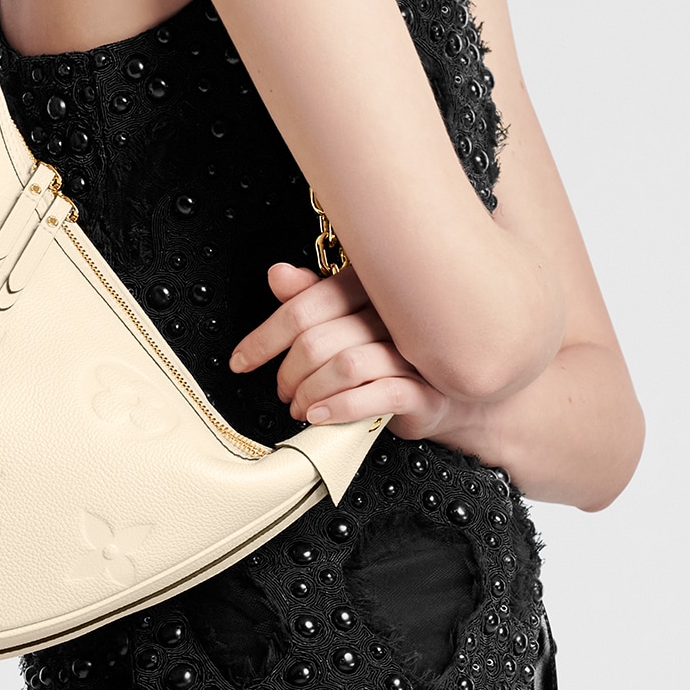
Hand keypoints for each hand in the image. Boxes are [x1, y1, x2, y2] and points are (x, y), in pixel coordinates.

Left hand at [228, 262, 462, 441]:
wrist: (448, 395)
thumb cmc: (392, 355)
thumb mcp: (346, 324)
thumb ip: (311, 299)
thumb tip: (278, 273)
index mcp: (368, 289)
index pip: (305, 305)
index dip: (265, 337)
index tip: (242, 360)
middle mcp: (392, 315)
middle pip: (319, 339)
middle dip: (288, 372)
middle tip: (282, 392)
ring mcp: (412, 352)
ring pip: (346, 364)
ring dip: (310, 392)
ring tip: (300, 407)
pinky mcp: (425, 389)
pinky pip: (378, 393)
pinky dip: (340, 407)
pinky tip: (320, 415)